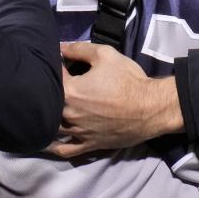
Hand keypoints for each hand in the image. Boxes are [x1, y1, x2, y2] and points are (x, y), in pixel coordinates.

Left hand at [46, 42, 182, 158]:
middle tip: (56, 86)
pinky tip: (47, 142)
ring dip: (47, 118)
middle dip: (49, 93)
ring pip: (53, 127)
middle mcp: (69, 114)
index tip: (62, 65)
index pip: (52, 77)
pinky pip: (65, 150)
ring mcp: (78, 132)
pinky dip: (54, 146)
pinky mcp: (89, 145)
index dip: (56, 68)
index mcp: (70, 91)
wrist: (152, 108)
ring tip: (47, 111)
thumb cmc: (128, 80)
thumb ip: (79, 49)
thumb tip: (60, 47)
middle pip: (49, 103)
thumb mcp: (105, 55)